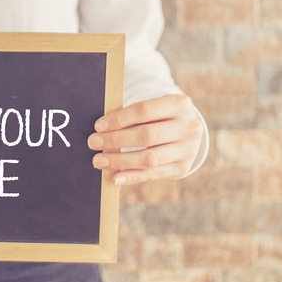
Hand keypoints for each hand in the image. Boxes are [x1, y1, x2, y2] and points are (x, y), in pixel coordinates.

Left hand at [87, 94, 202, 185]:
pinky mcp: (183, 167)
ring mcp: (188, 149)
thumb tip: (101, 130)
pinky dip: (132, 176)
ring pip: (149, 158)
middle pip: (146, 135)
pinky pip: (153, 174)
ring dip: (120, 160)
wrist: (188, 131)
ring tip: (99, 161)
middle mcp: (188, 127)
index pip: (144, 111)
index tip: (98, 126)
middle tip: (93, 143)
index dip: (119, 119)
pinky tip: (116, 177)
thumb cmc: (161, 117)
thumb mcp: (155, 108)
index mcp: (178, 104)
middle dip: (116, 140)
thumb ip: (133, 116)